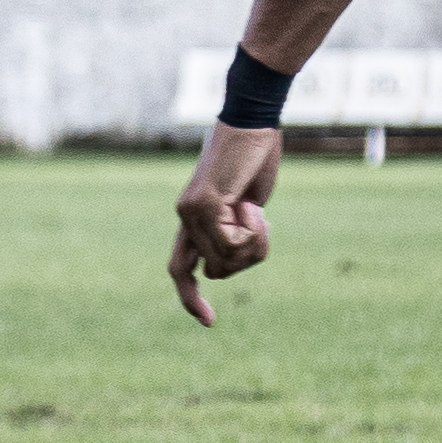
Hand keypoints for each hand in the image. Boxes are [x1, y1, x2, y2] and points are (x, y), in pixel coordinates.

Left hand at [169, 125, 283, 326]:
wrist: (253, 120)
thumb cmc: (256, 157)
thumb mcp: (247, 205)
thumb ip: (237, 232)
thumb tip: (233, 262)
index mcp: (192, 217)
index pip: (180, 267)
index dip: (190, 297)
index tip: (208, 322)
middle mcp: (185, 217)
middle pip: (216, 271)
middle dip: (246, 260)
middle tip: (261, 223)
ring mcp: (191, 212)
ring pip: (227, 262)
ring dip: (254, 244)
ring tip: (256, 209)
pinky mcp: (205, 204)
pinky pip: (234, 244)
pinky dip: (253, 232)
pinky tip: (253, 205)